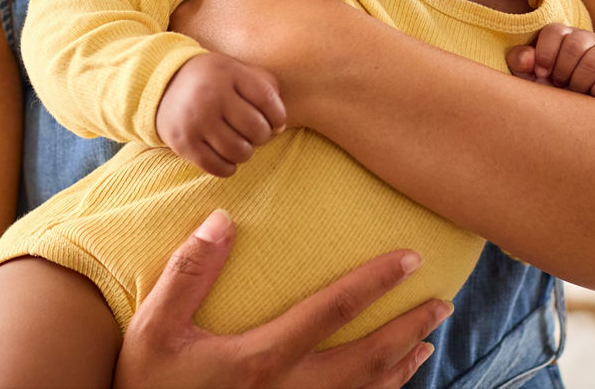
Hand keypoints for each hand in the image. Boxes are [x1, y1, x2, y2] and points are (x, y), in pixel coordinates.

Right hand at [115, 210, 451, 388]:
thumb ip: (187, 275)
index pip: (331, 312)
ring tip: (429, 339)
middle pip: (366, 359)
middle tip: (442, 301)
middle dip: (408, 327)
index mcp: (260, 359)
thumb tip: (222, 221)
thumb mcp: (152, 332)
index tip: (409, 258)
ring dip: (402, 364)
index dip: (375, 283)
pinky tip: (390, 383)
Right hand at [156, 53, 286, 175]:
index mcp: (229, 74)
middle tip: (255, 134)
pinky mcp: (183, 143)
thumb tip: (279, 124)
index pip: (267, 99)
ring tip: (241, 145)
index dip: (278, 116)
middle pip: (256, 129)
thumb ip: (264, 85)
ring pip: (239, 151)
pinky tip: (228, 158)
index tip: (276, 122)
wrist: (162, 85)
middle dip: (262, 136)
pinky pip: (217, 167)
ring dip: (246, 153)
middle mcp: (211, 96)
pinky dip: (228, 167)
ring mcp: (195, 121)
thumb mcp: (237, 70)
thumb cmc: (212, 81)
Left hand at [507, 24, 594, 99]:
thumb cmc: (553, 92)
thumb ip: (521, 63)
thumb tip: (527, 58)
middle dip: (563, 72)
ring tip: (575, 93)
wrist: (582, 117)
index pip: (554, 31)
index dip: (544, 54)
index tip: (541, 74)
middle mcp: (588, 39)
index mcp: (564, 36)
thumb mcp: (532, 78)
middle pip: (575, 45)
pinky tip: (593, 97)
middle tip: (560, 85)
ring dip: (580, 83)